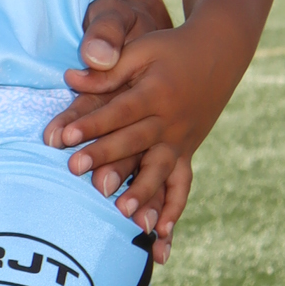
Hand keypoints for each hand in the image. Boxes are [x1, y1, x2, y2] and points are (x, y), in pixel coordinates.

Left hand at [46, 18, 232, 243]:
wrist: (220, 53)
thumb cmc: (172, 49)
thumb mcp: (142, 49)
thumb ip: (108, 70)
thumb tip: (70, 77)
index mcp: (156, 92)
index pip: (119, 111)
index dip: (92, 123)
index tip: (64, 136)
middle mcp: (171, 121)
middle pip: (134, 142)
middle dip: (105, 157)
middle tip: (74, 171)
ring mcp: (182, 140)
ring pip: (160, 170)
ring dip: (143, 192)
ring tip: (123, 212)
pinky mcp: (186, 153)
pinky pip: (182, 185)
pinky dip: (173, 210)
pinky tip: (160, 236)